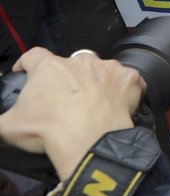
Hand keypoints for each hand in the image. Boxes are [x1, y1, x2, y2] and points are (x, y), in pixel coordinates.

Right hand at [0, 48, 143, 179]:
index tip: (25, 70)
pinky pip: (128, 80)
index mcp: (49, 68)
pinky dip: (123, 89)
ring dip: (96, 81)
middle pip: (71, 64)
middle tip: (66, 98)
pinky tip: (118, 103)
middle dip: (68, 77)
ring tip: (94, 102)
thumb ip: (1, 119)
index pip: (33, 56)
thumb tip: (0, 122)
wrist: (89, 139)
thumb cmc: (48, 130)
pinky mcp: (130, 79)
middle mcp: (81, 61)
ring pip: (101, 70)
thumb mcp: (9, 127)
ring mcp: (108, 68)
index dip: (27, 63)